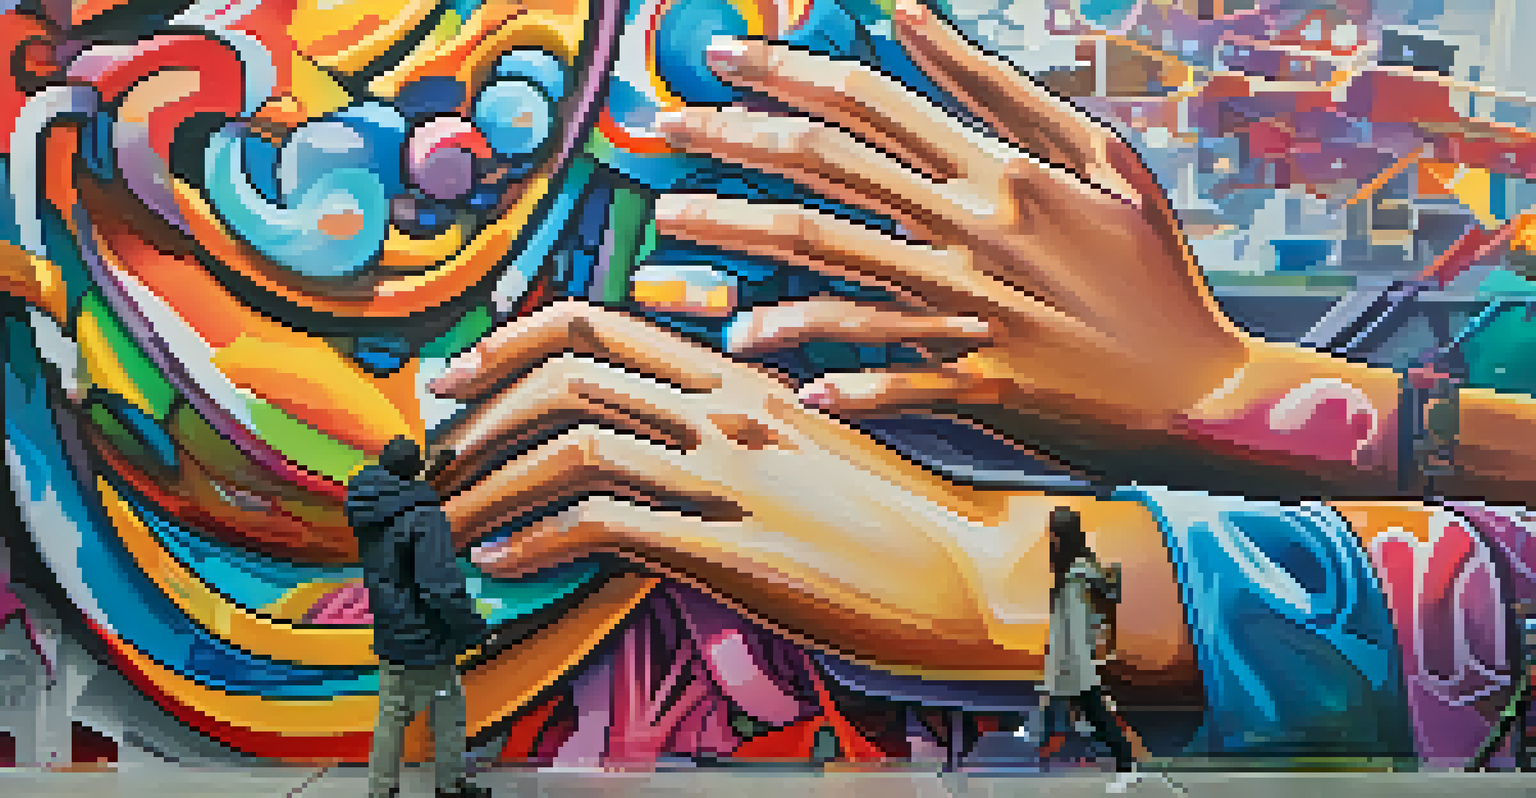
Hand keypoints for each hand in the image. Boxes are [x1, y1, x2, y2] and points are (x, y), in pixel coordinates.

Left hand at [426, 300, 1062, 672]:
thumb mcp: (803, 445)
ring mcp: (729, 476)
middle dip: (479, 412)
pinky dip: (539, 540)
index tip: (458, 377)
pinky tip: (506, 561)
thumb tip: (639, 443)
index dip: (508, 342)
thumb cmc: (892, 514)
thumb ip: (722, 428)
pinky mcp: (735, 549)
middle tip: (436, 453)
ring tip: (451, 522)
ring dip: (490, 484)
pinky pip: (609, 528)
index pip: (599, 322)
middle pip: (568, 373)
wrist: (972, 571)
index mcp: (738, 376)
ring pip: (573, 445)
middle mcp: (726, 411)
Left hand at [650, 1, 1250, 438]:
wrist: (1198, 390)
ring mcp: (969, 311)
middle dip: (735, 141)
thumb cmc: (1151, 267)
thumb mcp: (1099, 155)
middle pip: (828, 171)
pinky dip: (827, 362)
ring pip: (831, 263)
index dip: (787, 71)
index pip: (870, 102)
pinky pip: (882, 369)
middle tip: (665, 129)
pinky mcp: (972, 380)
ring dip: (745, 240)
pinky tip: (765, 358)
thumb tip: (912, 18)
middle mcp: (974, 232)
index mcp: (1002, 170)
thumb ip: (1000, 90)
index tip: (722, 57)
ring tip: (676, 224)